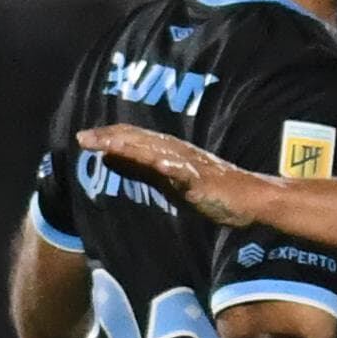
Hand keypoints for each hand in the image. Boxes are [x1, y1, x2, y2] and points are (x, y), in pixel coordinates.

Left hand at [77, 124, 274, 227]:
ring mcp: (191, 165)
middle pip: (140, 140)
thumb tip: (110, 159)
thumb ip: (142, 171)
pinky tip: (159, 164)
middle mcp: (178, 152)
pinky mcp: (205, 180)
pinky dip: (173, 167)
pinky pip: (187, 173)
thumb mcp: (168, 183)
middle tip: (83, 137)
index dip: (109, 137)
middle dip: (111, 138)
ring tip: (109, 143)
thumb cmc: (214, 193)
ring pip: (158, 151)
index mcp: (169, 153)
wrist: (252, 200)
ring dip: (133, 147)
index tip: (84, 138)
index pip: (134, 140)